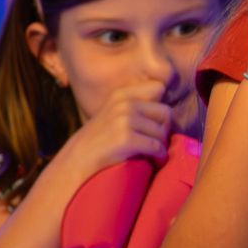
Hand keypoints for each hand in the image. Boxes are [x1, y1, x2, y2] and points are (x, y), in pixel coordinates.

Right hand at [52, 78, 173, 185]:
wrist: (78, 158)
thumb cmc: (100, 138)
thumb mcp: (114, 113)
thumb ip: (135, 106)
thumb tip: (169, 111)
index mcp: (122, 94)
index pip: (158, 88)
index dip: (161, 106)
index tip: (157, 122)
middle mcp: (124, 104)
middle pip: (165, 111)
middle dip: (165, 128)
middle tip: (159, 140)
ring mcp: (125, 121)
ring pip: (162, 132)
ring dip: (162, 145)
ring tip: (155, 153)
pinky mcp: (126, 139)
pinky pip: (156, 146)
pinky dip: (159, 155)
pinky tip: (155, 160)